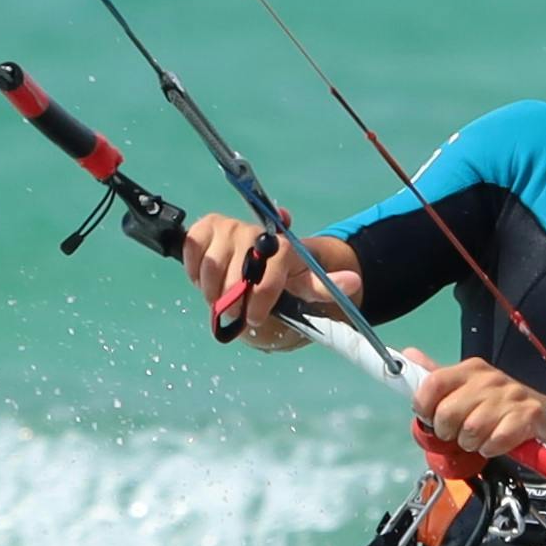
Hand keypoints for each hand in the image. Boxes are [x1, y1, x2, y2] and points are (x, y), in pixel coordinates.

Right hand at [181, 215, 344, 340]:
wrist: (258, 258)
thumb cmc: (283, 275)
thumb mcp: (305, 284)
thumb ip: (324, 286)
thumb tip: (353, 281)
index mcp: (282, 246)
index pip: (270, 269)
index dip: (261, 297)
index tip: (255, 318)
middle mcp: (254, 231)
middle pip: (237, 270)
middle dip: (233, 299)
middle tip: (232, 313)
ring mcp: (228, 226)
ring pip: (211, 263)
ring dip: (211, 289)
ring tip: (219, 298)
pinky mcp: (205, 226)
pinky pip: (192, 248)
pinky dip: (194, 270)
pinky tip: (204, 278)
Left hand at [406, 359, 545, 458]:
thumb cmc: (500, 404)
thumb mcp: (468, 387)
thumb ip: (438, 377)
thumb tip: (409, 355)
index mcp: (471, 369)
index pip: (433, 382)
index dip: (423, 406)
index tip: (430, 418)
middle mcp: (489, 379)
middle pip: (447, 414)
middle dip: (448, 432)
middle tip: (458, 433)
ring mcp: (510, 397)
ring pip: (470, 432)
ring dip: (471, 443)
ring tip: (479, 438)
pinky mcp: (527, 416)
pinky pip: (494, 442)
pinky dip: (491, 449)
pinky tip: (495, 442)